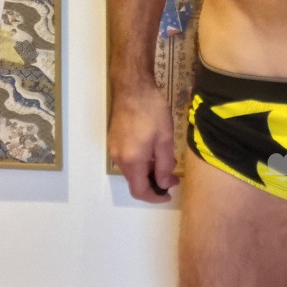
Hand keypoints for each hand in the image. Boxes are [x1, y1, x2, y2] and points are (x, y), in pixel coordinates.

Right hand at [108, 83, 178, 203]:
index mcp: (132, 161)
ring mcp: (114, 149)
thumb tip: (164, 184)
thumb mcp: (165, 140)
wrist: (133, 88)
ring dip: (148, 172)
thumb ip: (164, 166)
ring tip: (166, 162)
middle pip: (135, 182)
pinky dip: (141, 162)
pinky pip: (128, 159)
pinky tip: (154, 152)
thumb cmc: (152, 112)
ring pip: (132, 171)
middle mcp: (119, 158)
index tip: (168, 194)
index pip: (139, 191)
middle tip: (172, 177)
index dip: (154, 197)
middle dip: (154, 184)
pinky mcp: (114, 140)